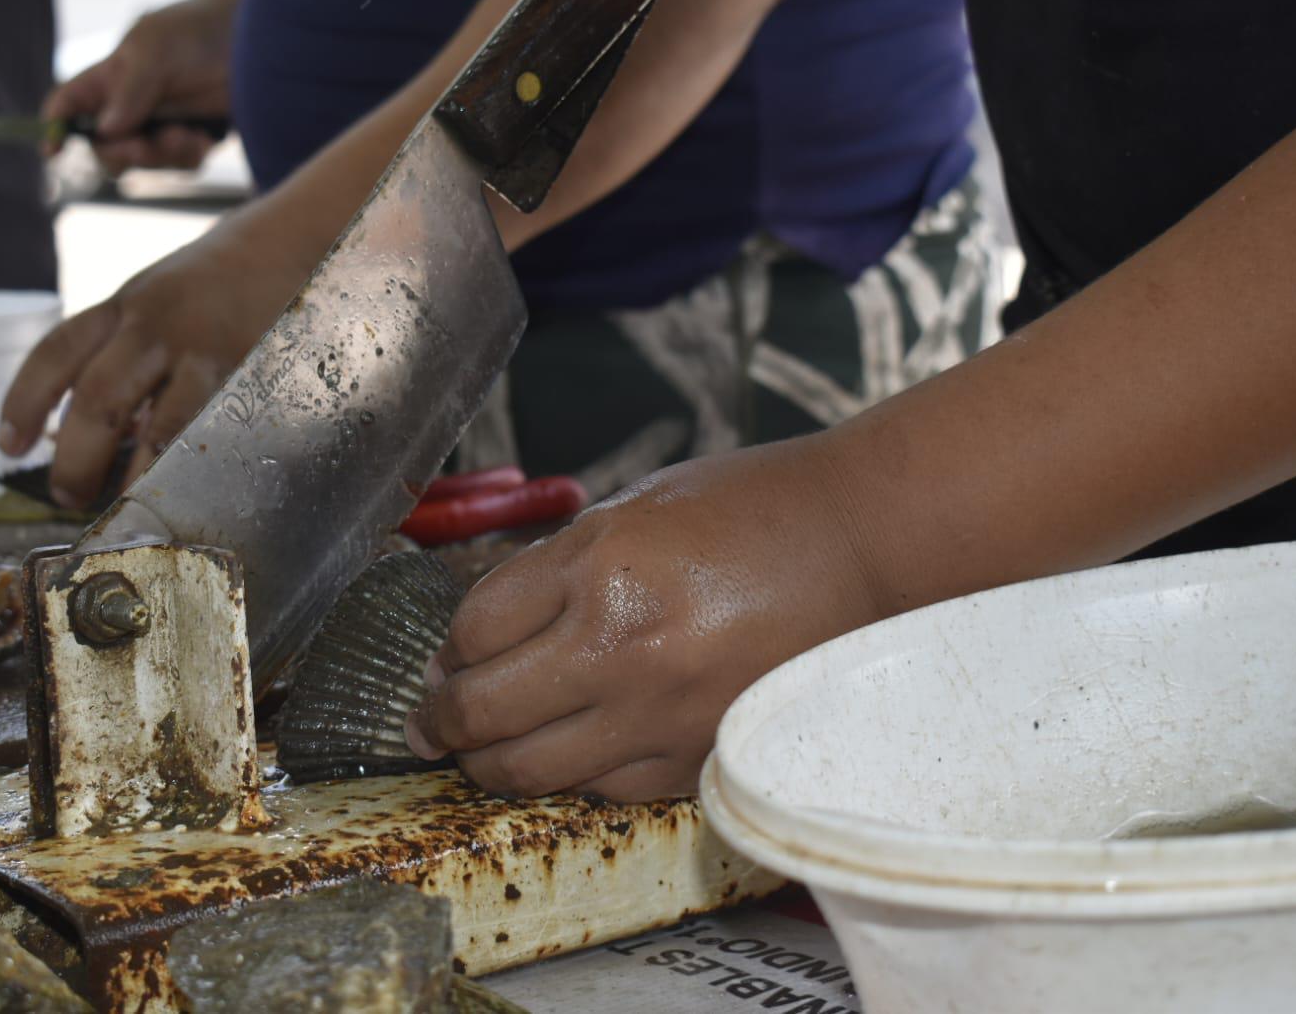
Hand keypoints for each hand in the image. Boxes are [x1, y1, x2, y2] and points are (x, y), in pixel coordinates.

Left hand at [0, 204, 319, 506]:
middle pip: (99, 398)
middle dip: (77, 459)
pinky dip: (195, 467)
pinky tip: (188, 490)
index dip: (24, 402)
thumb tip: (77, 438)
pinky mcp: (250, 375)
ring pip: (163, 427)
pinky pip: (216, 431)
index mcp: (122, 307)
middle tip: (69, 495)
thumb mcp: (150, 305)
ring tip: (126, 510)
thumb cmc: (206, 288)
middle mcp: (157, 325)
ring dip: (138, 478)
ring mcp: (206, 351)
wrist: (283, 245)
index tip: (8, 446)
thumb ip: (116, 360)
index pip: (56, 353)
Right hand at [43, 0, 234, 171]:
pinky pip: (180, 167)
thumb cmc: (195, 33)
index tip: (53, 151)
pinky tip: (203, 137)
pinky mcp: (191, 141)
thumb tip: (105, 131)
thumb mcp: (155, 50)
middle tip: (141, 147)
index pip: (69, 106)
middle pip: (105, 148)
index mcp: (108, 80)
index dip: (55, 129)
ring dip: (163, 155)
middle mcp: (129, 107)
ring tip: (185, 133)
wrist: (254, 45)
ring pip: (145, 164)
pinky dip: (190, 157)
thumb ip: (129, 90)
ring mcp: (160, 126)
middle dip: (121, 154)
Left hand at [405, 439, 889, 801]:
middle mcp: (623, 649)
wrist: (868, 546)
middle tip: (427, 722)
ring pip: (529, 770)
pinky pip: (601, 789)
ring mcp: (662, 715)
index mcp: (601, 567)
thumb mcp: (635, 507)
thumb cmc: (755, 509)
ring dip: (490, 762)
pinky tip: (569, 751)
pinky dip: (571, 776)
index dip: (445, 648)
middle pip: (482, 711)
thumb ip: (555, 565)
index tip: (442, 658)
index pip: (475, 629)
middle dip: (438, 721)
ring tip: (479, 750)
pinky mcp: (699, 759)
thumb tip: (484, 628)